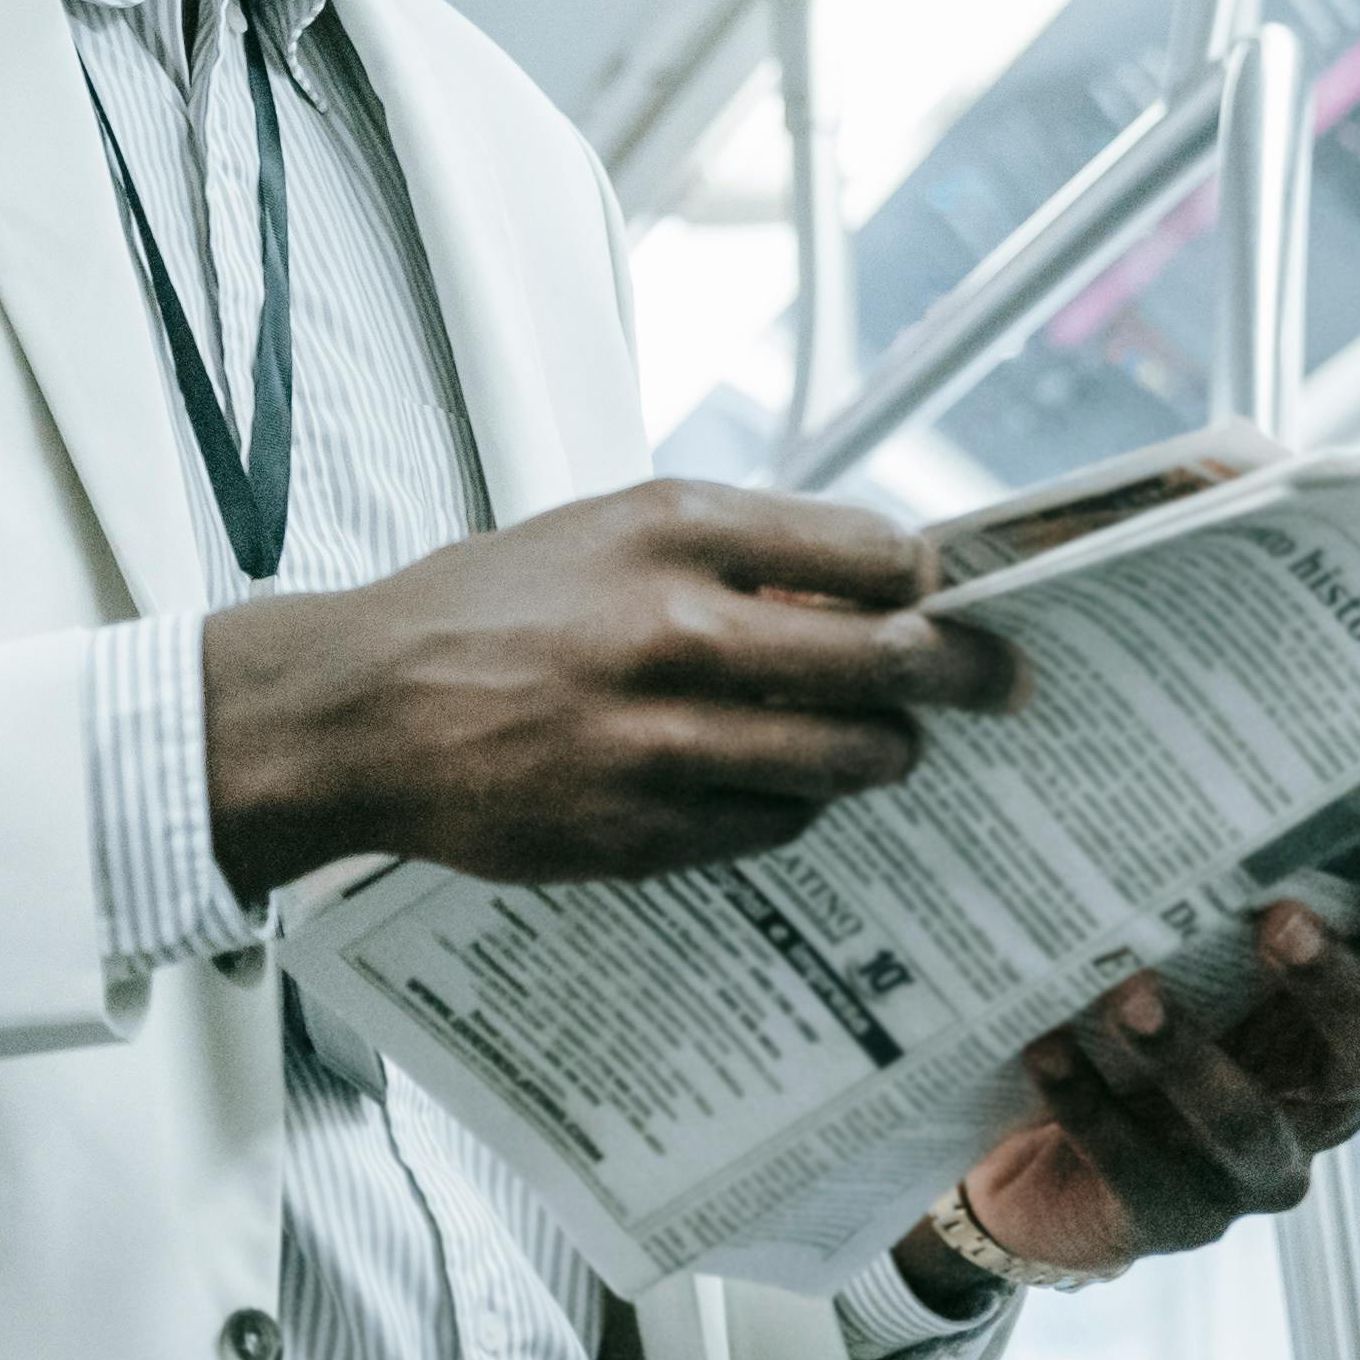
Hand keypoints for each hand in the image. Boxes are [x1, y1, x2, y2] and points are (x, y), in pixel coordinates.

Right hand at [198, 480, 1022, 894]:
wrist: (362, 711)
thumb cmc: (483, 612)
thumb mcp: (603, 533)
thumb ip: (730, 549)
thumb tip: (865, 581)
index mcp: (669, 528)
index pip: (873, 551)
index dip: (932, 582)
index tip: (949, 595)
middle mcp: (677, 627)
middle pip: (890, 659)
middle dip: (964, 673)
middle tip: (997, 682)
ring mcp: (663, 739)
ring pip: (850, 756)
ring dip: (888, 751)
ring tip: (889, 742)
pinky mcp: (644, 831)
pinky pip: (777, 826)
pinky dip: (796, 805)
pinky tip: (776, 783)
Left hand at [896, 869, 1359, 1305]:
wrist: (1032, 1149)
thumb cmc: (1123, 1022)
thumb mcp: (1172, 954)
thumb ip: (1206, 895)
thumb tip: (1204, 786)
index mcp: (1329, 1025)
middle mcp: (1317, 1101)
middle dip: (1336, 987)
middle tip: (1275, 918)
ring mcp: (1254, 1169)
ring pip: (1254, 1128)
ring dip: (1193, 1058)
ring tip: (1128, 994)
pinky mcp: (1175, 1218)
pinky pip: (1144, 1171)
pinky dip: (1091, 1108)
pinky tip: (1047, 1052)